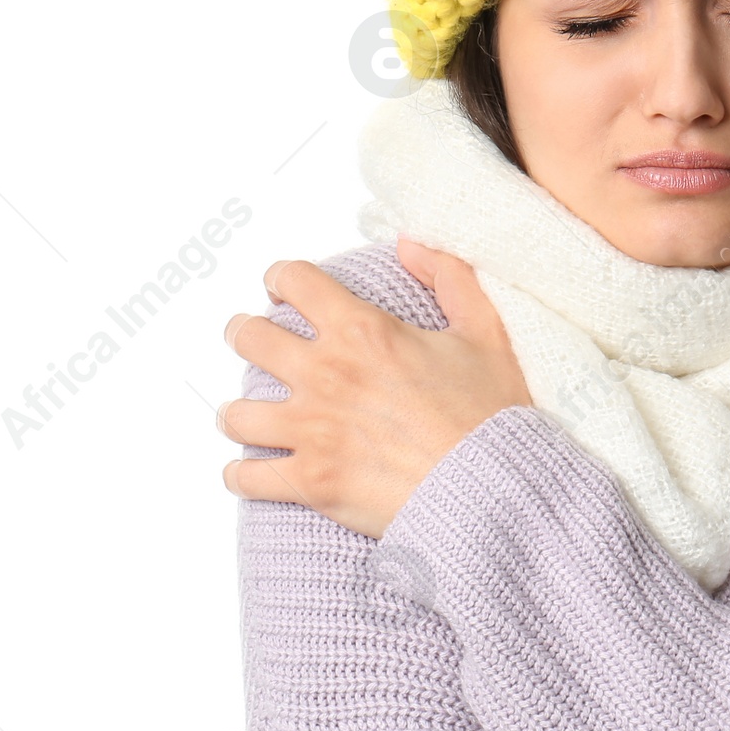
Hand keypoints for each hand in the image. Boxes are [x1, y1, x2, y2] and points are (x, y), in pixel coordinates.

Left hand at [217, 240, 530, 537]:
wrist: (493, 488)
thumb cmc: (490, 416)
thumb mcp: (485, 332)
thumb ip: (450, 277)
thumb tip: (411, 243)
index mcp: (363, 331)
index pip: (294, 281)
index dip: (282, 279)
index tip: (282, 289)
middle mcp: (326, 374)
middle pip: (249, 338)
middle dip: (246, 334)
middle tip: (253, 340)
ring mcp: (313, 430)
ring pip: (237, 413)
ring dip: (241, 412)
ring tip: (248, 414)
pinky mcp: (311, 482)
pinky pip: (246, 477)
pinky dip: (242, 475)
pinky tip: (249, 472)